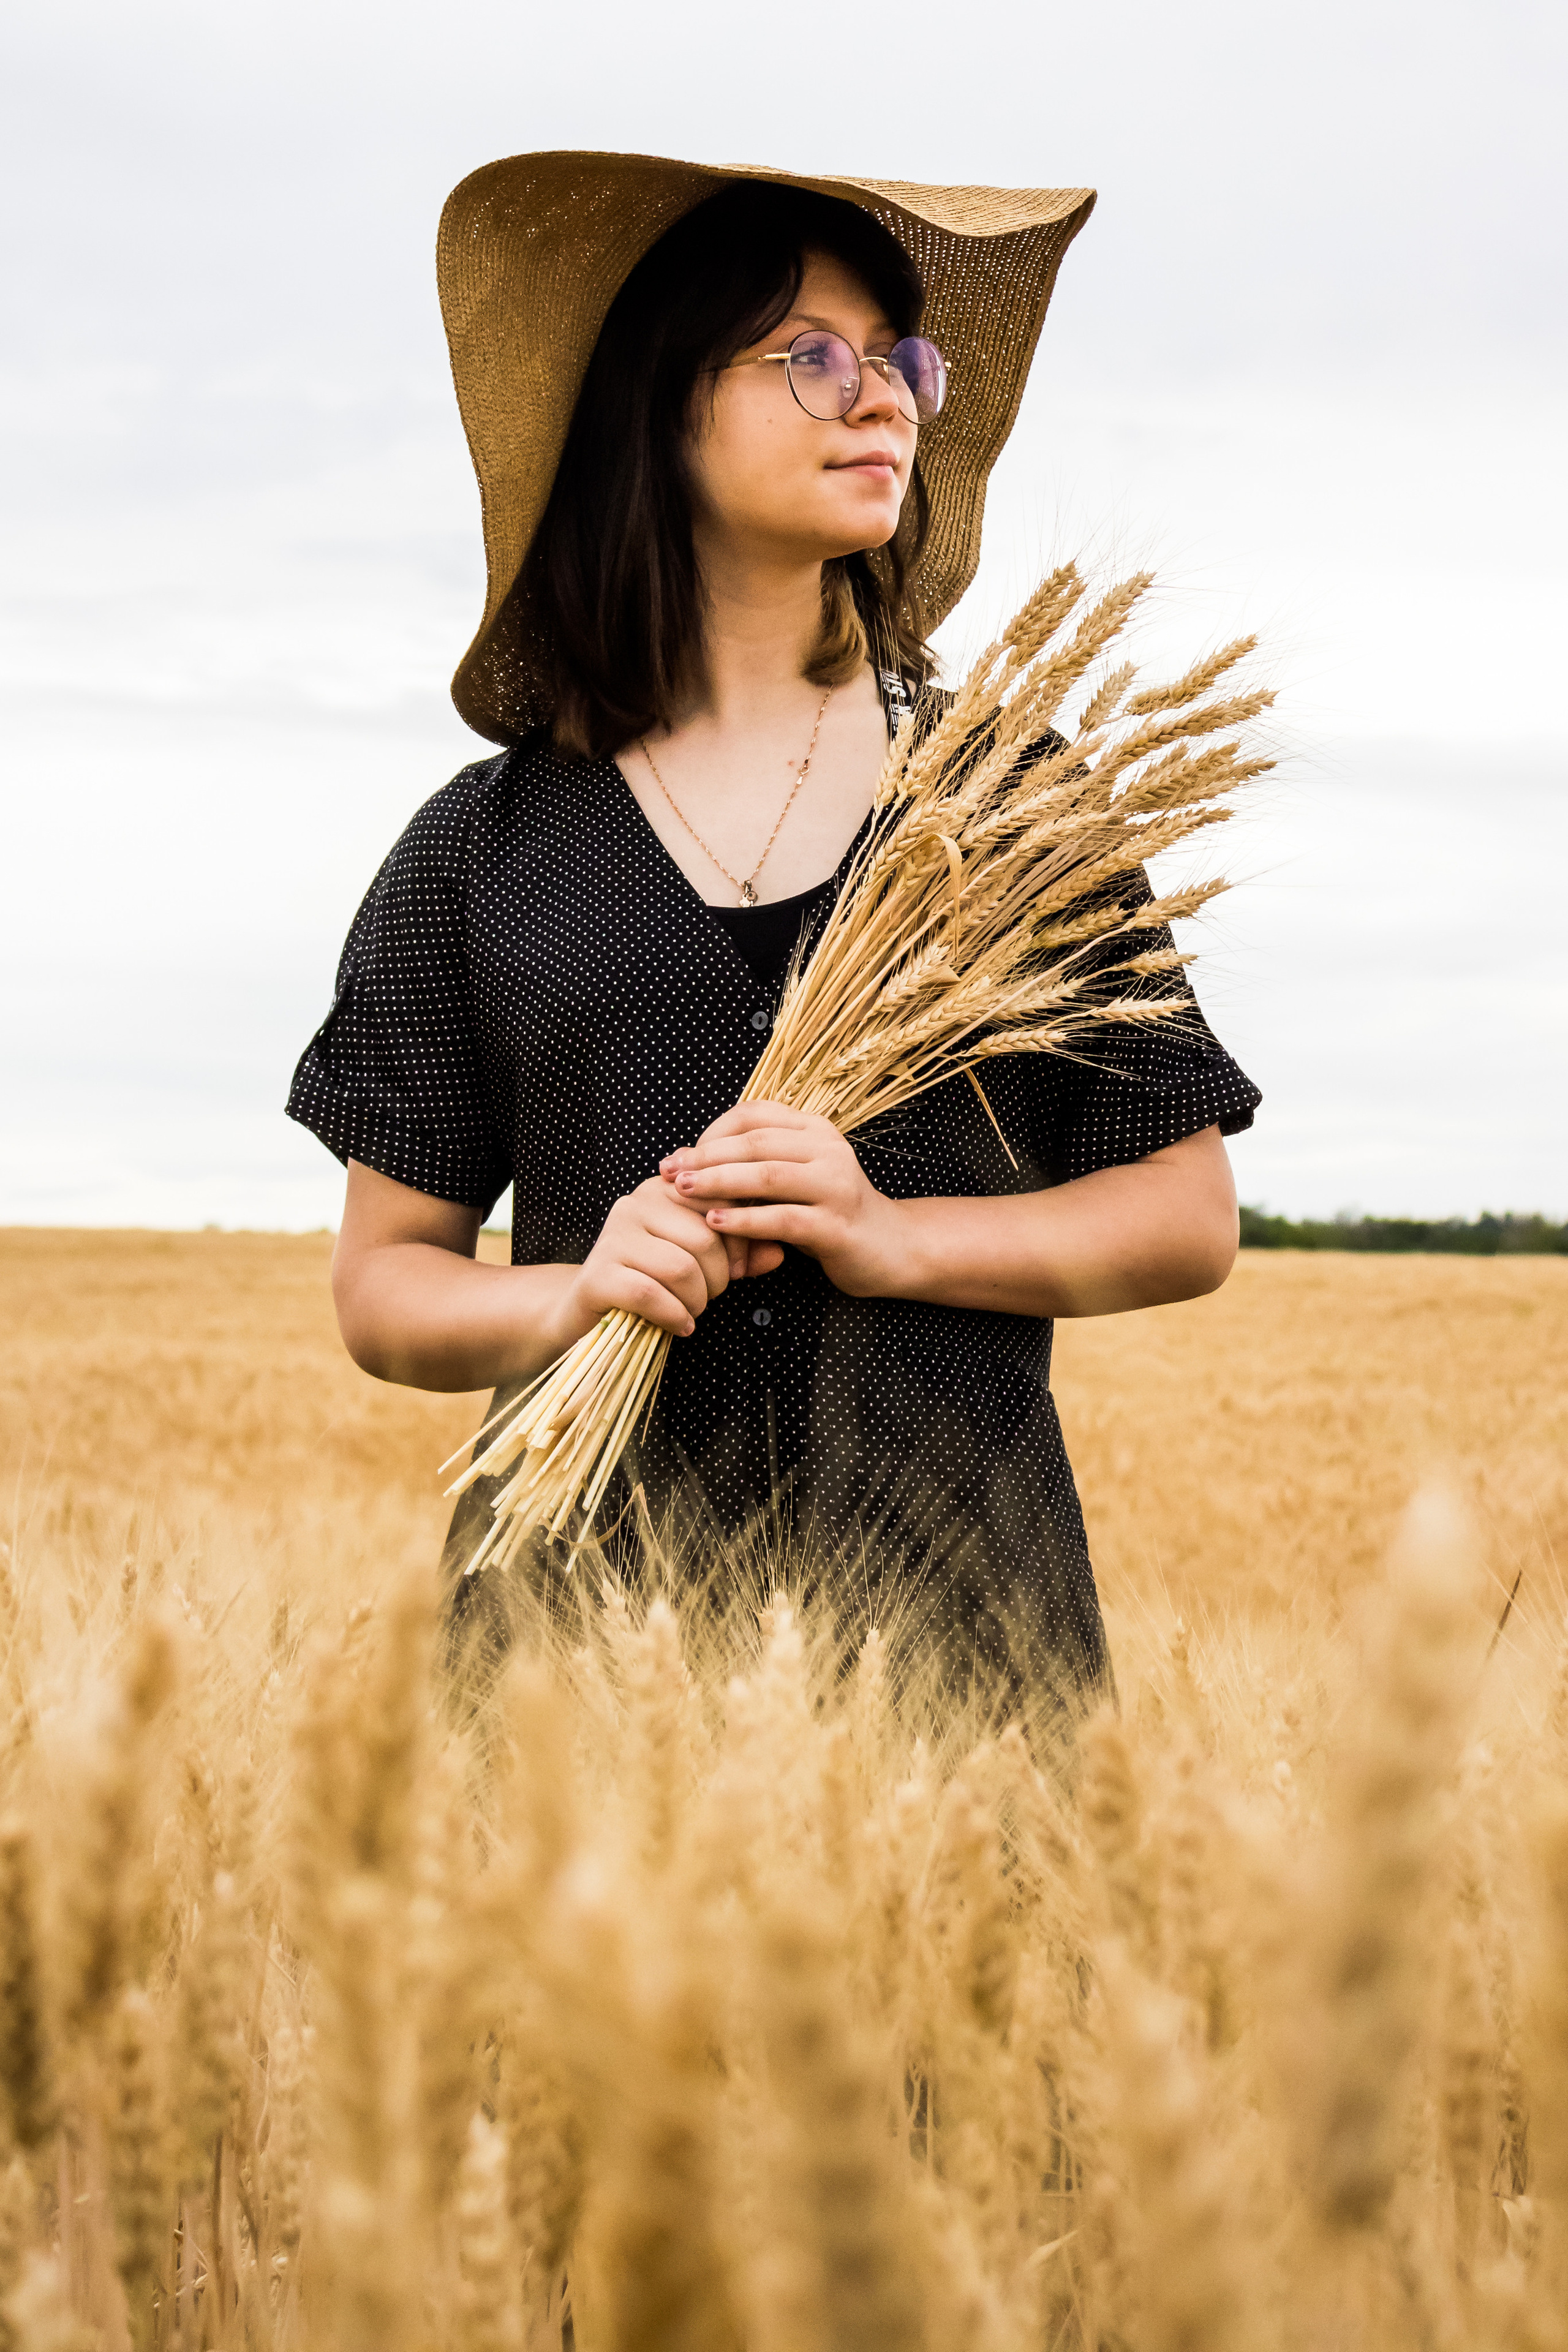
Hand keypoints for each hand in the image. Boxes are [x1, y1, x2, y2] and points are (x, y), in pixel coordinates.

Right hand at [567, 1175, 736, 1339]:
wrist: (592, 1311)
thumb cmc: (654, 1281)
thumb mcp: (704, 1263)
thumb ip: (741, 1254)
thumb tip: (779, 1253)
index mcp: (664, 1189)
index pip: (720, 1201)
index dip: (739, 1242)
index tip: (735, 1270)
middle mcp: (635, 1202)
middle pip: (704, 1238)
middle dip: (718, 1278)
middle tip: (709, 1296)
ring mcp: (612, 1236)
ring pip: (680, 1268)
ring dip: (697, 1301)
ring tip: (691, 1311)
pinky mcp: (597, 1274)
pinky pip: (650, 1294)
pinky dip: (674, 1316)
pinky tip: (680, 1326)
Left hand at [660, 1102, 900, 1298]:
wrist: (890, 1247)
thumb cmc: (829, 1212)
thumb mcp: (795, 1177)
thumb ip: (756, 1162)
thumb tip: (688, 1155)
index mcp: (816, 1130)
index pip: (755, 1115)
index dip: (711, 1132)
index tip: (680, 1155)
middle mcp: (829, 1150)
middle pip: (755, 1143)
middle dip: (705, 1157)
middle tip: (669, 1172)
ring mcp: (836, 1187)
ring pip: (767, 1176)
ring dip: (719, 1182)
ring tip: (683, 1191)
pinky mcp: (837, 1226)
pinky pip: (783, 1219)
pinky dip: (744, 1220)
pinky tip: (715, 1222)